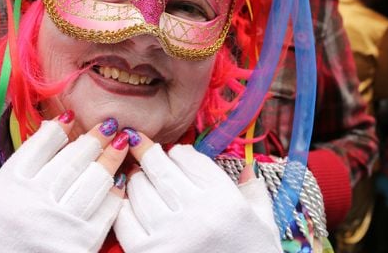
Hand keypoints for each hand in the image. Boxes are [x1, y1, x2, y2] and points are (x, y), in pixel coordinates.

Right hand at [0, 113, 129, 252]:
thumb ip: (19, 171)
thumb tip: (53, 133)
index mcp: (7, 186)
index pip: (40, 146)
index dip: (59, 129)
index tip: (71, 117)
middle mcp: (33, 200)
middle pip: (72, 159)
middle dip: (93, 139)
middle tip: (108, 124)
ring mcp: (58, 222)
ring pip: (93, 179)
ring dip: (110, 159)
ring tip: (120, 143)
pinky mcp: (80, 245)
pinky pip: (104, 210)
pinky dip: (114, 193)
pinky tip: (119, 181)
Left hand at [114, 132, 281, 251]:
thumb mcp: (263, 224)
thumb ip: (254, 192)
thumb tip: (248, 168)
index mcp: (226, 202)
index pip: (189, 157)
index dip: (179, 153)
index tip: (176, 155)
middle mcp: (197, 214)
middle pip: (159, 166)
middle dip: (150, 156)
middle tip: (146, 153)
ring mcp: (168, 234)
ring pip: (138, 187)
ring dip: (138, 180)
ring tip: (143, 182)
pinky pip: (123, 218)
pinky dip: (125, 209)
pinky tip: (134, 209)